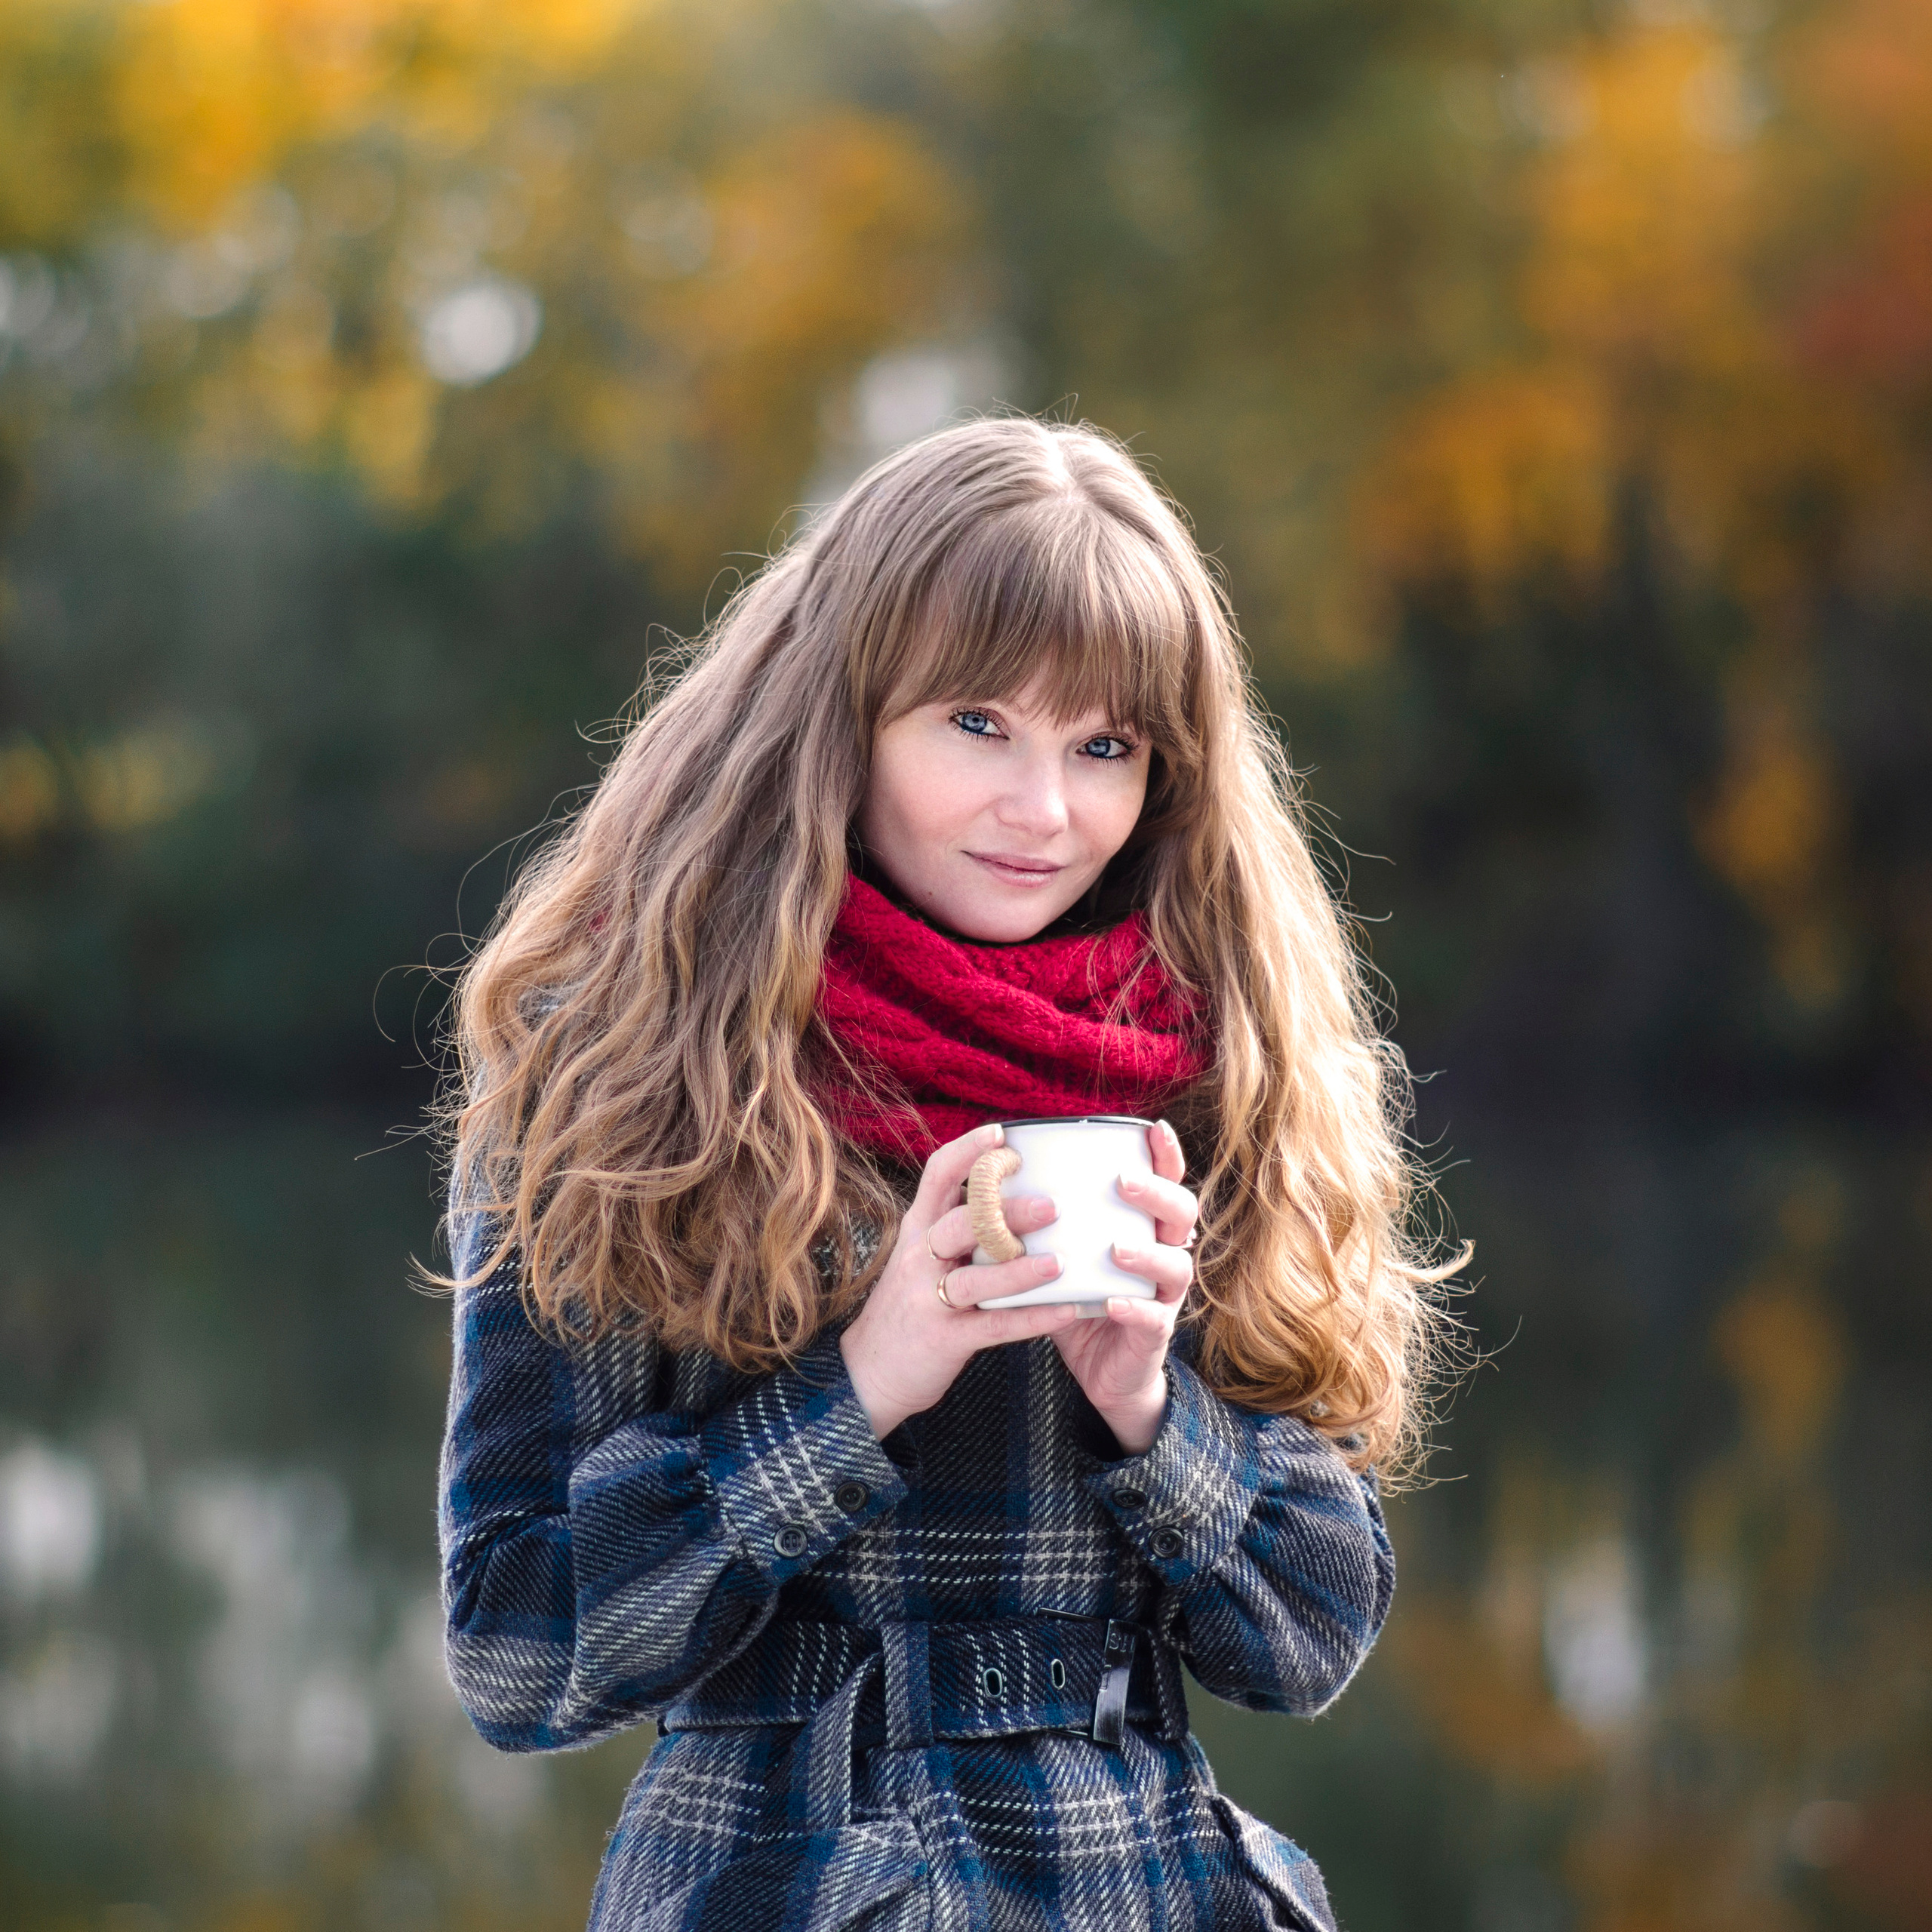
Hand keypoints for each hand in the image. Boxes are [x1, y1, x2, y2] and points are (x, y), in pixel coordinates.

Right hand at [839, 1122, 1081, 1439]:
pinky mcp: (945, 1338)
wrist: (867, 1372)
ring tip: (1061, 1262)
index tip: (1002, 1134)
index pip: (937, 1176)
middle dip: (1006, 1211)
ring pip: (977, 1277)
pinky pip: (995, 1326)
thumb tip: (1008, 1195)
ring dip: (1021, 1270)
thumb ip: (954, 1228)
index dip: (968, 1151)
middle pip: (962, 1223)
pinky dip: (1033, 1319)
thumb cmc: (908, 1308)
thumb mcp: (919, 1257)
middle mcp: (921, 1257)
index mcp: (918, 1230)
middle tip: (1052, 1205)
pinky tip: (1066, 1311)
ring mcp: (930, 1298)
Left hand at [1051, 1119, 1196, 1455]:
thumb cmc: (1077, 1299)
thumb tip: (993, 1174)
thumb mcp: (1062, 1253)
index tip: (1155, 1129)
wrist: (1100, 1372)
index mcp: (1145, 1227)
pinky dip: (1134, 1308)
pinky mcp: (1154, 1334)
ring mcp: (1164, 1295)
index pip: (1165, 1182)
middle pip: (1181, 1214)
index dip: (1166, 1156)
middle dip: (1157, 1193)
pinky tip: (1112, 1302)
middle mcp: (1164, 1254)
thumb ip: (1041, 1220)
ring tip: (1115, 1247)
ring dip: (1146, 1253)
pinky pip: (1153, 1318)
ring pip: (1175, 1265)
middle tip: (1123, 1182)